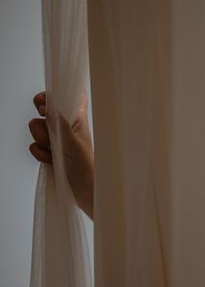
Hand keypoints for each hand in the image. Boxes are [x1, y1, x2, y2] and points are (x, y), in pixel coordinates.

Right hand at [28, 91, 94, 217]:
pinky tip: (50, 161)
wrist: (86, 190)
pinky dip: (39, 154)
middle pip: (44, 113)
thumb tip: (49, 108)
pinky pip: (35, 147)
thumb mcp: (72, 143)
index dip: (52, 95)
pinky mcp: (51, 153)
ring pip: (37, 130)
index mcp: (77, 120)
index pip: (66, 98)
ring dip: (41, 141)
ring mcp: (57, 141)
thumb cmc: (86, 166)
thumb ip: (60, 125)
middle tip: (48, 129)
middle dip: (41, 121)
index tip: (43, 102)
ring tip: (53, 152)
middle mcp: (66, 128)